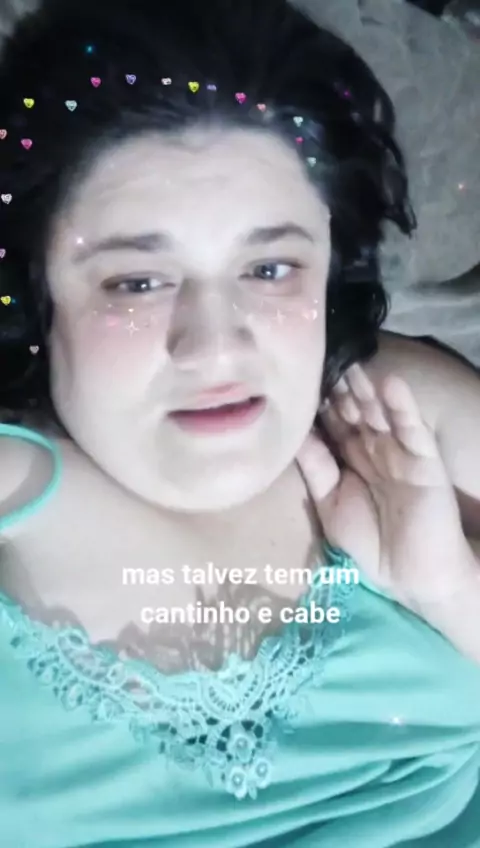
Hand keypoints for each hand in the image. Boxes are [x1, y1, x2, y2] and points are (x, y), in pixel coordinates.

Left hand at [296, 364, 477, 616]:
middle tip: (322, 360)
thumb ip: (315, 468)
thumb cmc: (369, 544)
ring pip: (380, 413)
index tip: (298, 376)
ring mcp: (400, 451)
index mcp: (350, 459)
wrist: (410, 577)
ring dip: (367, 389)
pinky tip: (390, 383)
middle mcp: (374, 449)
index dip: (318, 402)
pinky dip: (402, 406)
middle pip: (354, 411)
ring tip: (351, 364)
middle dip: (339, 388)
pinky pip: (412, 428)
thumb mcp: (330, 504)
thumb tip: (293, 433)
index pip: (332, 423)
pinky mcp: (424, 459)